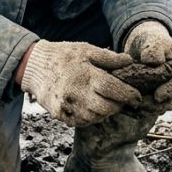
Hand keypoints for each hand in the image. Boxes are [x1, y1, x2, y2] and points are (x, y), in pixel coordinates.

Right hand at [20, 40, 141, 126]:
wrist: (33, 66)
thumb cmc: (63, 55)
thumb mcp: (86, 50)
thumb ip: (109, 58)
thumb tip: (130, 61)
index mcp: (87, 75)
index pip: (115, 90)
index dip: (130, 95)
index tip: (138, 97)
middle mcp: (77, 93)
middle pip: (108, 108)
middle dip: (119, 106)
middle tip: (122, 100)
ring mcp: (68, 106)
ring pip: (96, 117)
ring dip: (105, 112)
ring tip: (106, 102)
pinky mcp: (60, 114)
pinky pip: (82, 122)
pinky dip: (91, 117)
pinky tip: (92, 107)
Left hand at [124, 21, 171, 110]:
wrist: (144, 45)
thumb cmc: (151, 41)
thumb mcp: (154, 41)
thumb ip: (154, 49)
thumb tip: (154, 62)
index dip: (170, 92)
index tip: (157, 96)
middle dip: (157, 105)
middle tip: (140, 104)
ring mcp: (167, 93)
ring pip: (162, 108)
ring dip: (149, 109)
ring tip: (133, 105)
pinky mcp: (155, 99)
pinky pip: (152, 109)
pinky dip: (142, 110)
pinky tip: (129, 107)